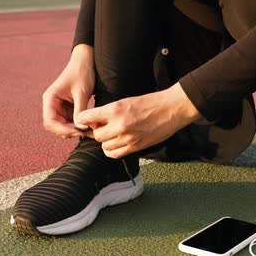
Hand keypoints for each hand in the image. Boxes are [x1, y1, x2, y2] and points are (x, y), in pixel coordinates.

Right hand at [42, 44, 94, 137]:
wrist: (86, 62)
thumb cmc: (82, 73)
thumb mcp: (82, 92)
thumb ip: (80, 111)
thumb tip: (81, 128)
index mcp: (50, 99)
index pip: (50, 122)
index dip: (63, 129)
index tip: (78, 131)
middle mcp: (52, 104)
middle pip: (56, 126)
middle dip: (70, 131)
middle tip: (87, 133)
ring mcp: (60, 107)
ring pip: (64, 126)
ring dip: (76, 130)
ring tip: (91, 130)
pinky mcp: (68, 108)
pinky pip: (71, 122)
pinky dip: (79, 125)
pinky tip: (90, 126)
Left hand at [76, 83, 201, 157]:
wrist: (171, 109)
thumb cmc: (150, 102)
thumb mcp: (126, 101)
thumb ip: (109, 112)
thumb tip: (94, 121)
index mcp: (115, 109)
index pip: (86, 117)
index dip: (83, 120)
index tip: (87, 120)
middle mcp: (119, 125)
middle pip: (96, 135)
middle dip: (99, 131)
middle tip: (105, 126)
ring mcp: (128, 138)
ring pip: (105, 146)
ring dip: (106, 141)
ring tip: (113, 135)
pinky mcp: (136, 147)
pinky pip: (115, 154)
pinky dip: (112, 150)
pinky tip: (116, 143)